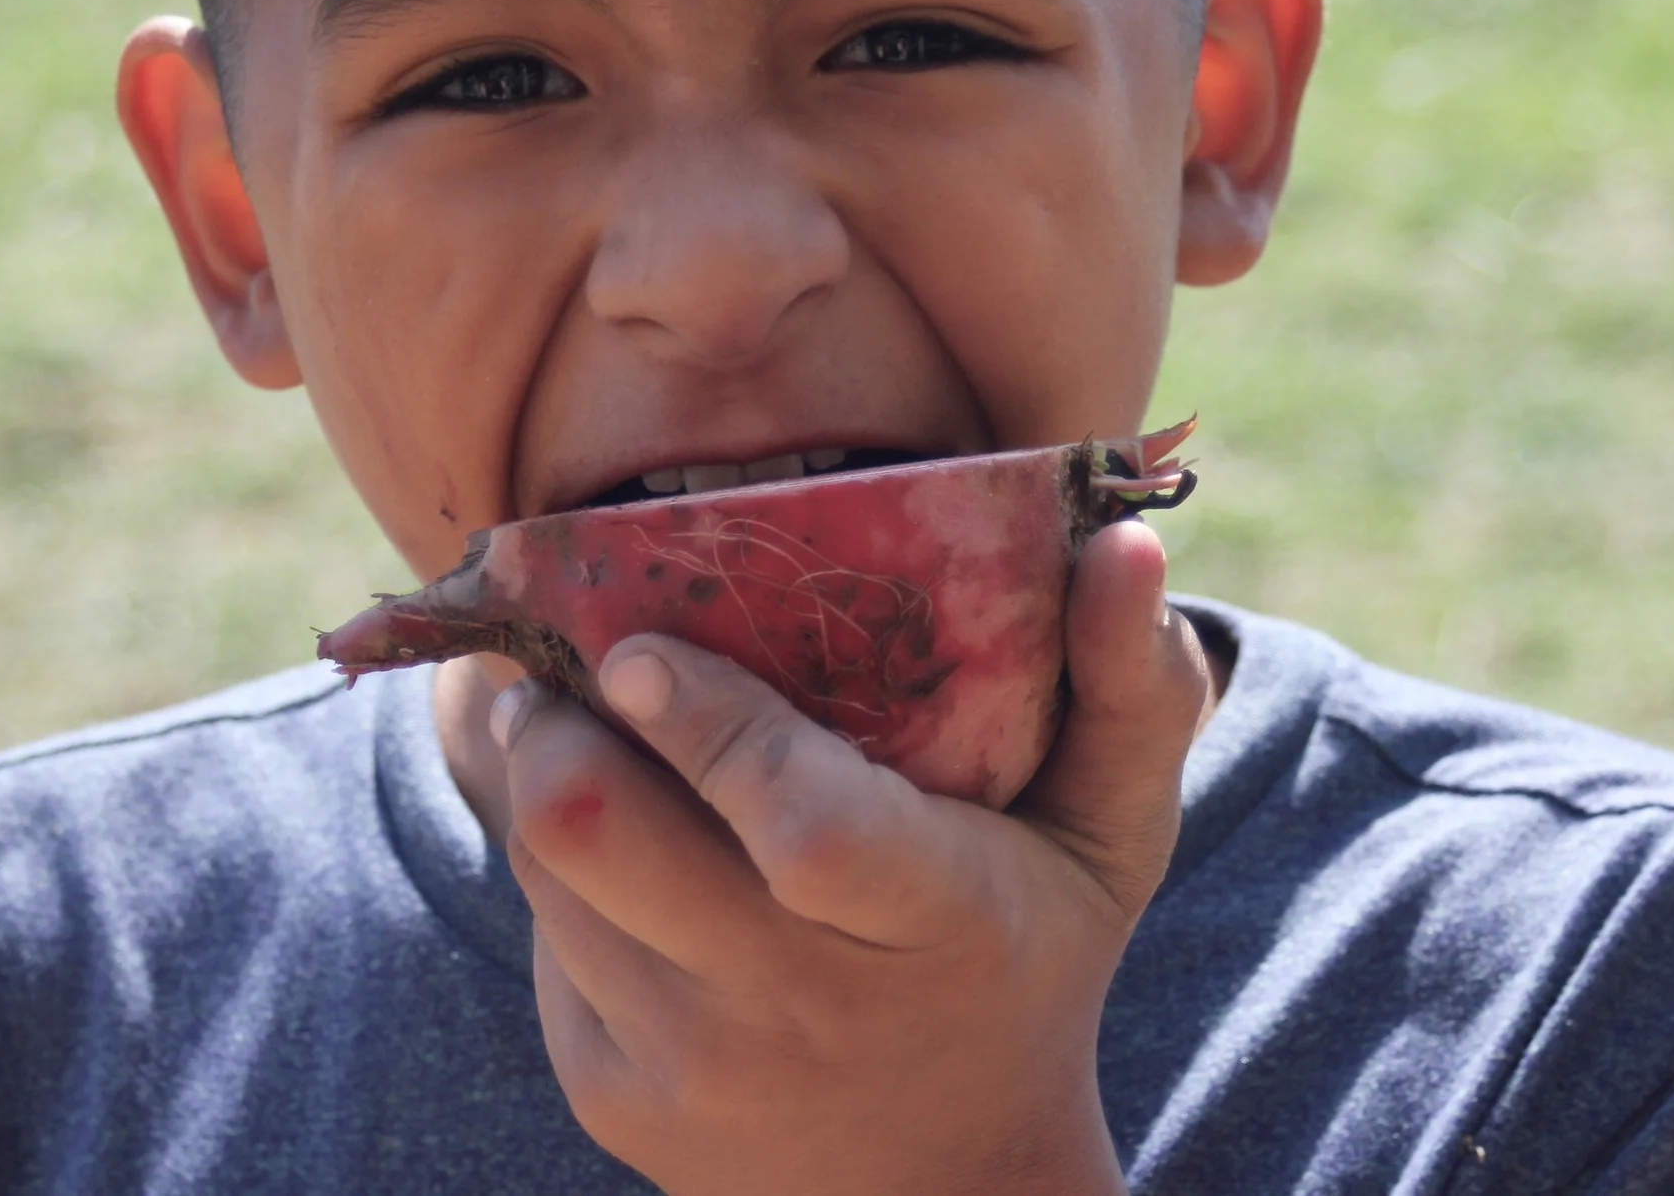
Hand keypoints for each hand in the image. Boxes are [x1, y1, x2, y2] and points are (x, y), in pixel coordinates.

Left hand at [490, 519, 1212, 1195]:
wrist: (941, 1194)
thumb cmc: (1029, 961)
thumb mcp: (1109, 839)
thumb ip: (1129, 688)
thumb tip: (1125, 542)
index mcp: (935, 922)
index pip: (803, 825)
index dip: (709, 724)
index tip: (644, 646)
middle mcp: (800, 1008)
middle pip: (598, 832)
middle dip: (556, 719)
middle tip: (580, 661)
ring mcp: (692, 1065)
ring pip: (548, 868)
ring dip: (546, 774)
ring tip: (586, 723)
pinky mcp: (611, 1096)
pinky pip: (544, 939)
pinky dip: (563, 868)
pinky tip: (623, 847)